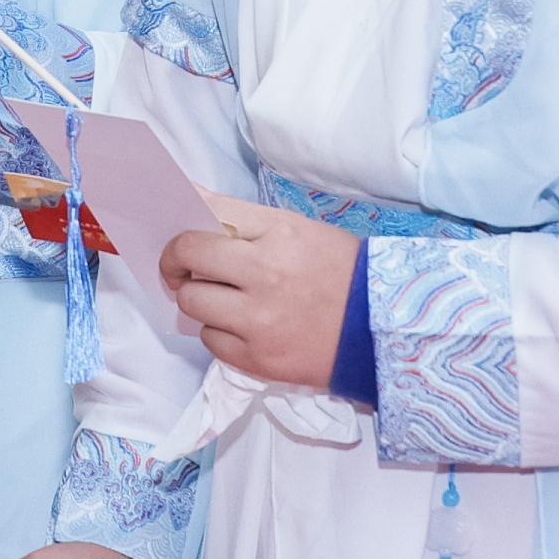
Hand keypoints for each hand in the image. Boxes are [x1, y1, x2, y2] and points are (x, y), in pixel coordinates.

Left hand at [162, 202, 362, 391]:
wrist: (382, 328)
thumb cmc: (341, 272)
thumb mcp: (299, 231)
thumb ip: (245, 220)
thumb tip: (192, 200)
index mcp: (280, 232)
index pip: (208, 212)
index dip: (182, 219)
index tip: (177, 231)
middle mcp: (265, 273)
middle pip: (188, 254)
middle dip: (175, 260)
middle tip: (181, 268)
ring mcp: (259, 320)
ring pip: (192, 301)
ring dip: (198, 297)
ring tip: (220, 299)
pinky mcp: (258, 358)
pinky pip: (210, 339)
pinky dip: (218, 330)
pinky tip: (240, 326)